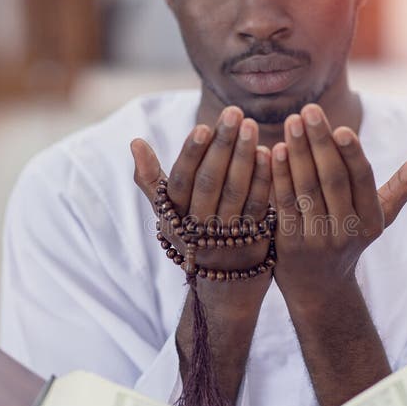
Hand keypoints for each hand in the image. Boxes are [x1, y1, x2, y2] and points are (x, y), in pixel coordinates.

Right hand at [131, 106, 272, 275]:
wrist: (224, 292)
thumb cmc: (194, 239)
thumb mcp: (169, 215)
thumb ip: (152, 179)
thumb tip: (135, 142)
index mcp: (175, 217)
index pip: (181, 181)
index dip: (191, 154)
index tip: (202, 126)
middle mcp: (198, 229)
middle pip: (210, 182)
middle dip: (222, 145)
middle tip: (234, 113)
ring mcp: (227, 237)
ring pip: (236, 193)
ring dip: (245, 157)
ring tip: (252, 126)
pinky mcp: (255, 243)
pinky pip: (260, 208)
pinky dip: (265, 180)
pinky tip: (271, 154)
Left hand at [271, 103, 406, 305]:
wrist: (320, 287)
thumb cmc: (350, 237)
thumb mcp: (379, 216)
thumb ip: (404, 184)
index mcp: (371, 221)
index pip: (362, 181)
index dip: (352, 155)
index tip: (342, 127)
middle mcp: (346, 232)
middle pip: (332, 180)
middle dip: (319, 143)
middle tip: (308, 111)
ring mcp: (317, 240)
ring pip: (306, 189)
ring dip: (297, 153)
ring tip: (291, 122)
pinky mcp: (290, 244)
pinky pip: (283, 204)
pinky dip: (279, 176)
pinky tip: (274, 150)